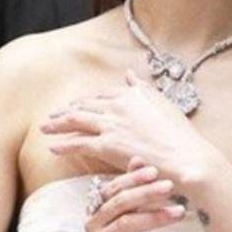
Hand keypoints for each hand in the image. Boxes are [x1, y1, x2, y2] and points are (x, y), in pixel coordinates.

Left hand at [41, 71, 220, 192]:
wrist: (186, 156)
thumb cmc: (178, 134)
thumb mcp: (162, 102)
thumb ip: (142, 88)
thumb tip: (128, 74)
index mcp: (131, 94)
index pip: (101, 97)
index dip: (86, 102)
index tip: (76, 107)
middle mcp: (118, 106)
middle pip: (84, 107)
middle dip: (65, 112)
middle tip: (52, 116)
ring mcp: (111, 125)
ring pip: (76, 122)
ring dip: (58, 125)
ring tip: (45, 127)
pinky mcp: (107, 145)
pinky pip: (79, 144)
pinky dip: (63, 145)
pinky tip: (53, 147)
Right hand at [68, 158, 182, 231]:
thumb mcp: (124, 217)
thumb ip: (130, 191)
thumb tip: (138, 158)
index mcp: (98, 209)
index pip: (114, 187)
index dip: (133, 178)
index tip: (155, 170)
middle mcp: (94, 224)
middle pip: (120, 203)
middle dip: (146, 193)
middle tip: (170, 186)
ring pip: (126, 226)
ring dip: (154, 217)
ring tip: (179, 213)